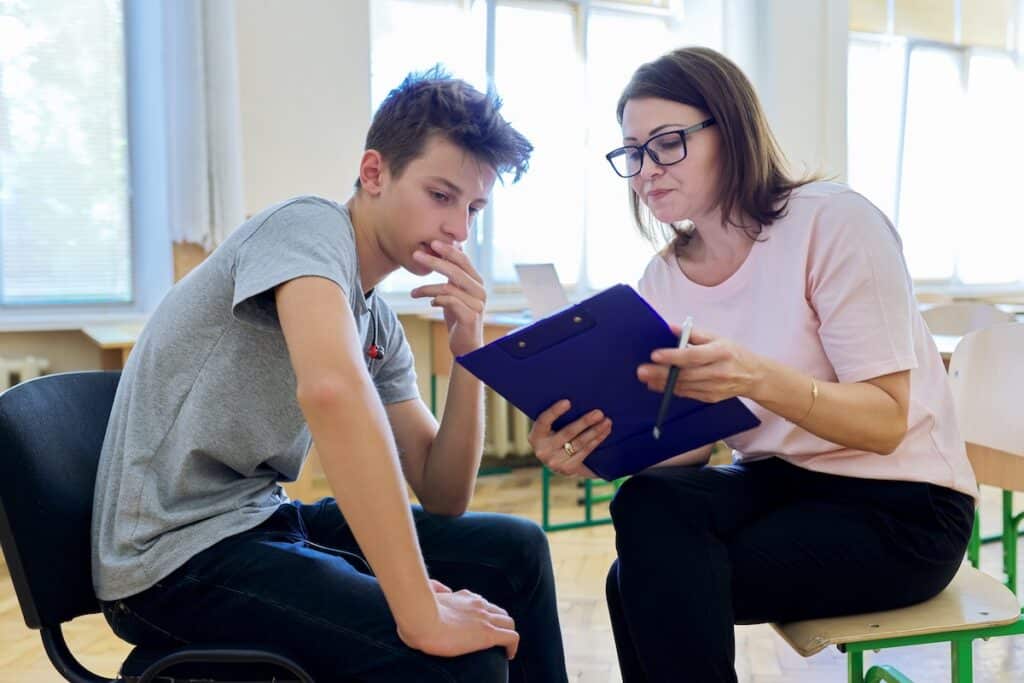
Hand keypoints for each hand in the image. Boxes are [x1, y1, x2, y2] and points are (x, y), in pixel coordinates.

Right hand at [397, 588, 518, 659]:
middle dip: (500, 622)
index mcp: (463, 597)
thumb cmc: (416, 612)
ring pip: (508, 622)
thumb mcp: (426, 595)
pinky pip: (511, 637)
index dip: (484, 614)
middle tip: (496, 636)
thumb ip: (436, 588)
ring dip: (507, 633)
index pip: (481, 602)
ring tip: (503, 648)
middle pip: (499, 611)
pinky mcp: (488, 634)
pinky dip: (513, 646)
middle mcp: (477, 604)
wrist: (421, 619)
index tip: (480, 624)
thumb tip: (443, 588)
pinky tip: (509, 655)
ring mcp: (484, 618)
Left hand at [410, 241, 485, 356]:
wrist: (466, 346)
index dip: (448, 250)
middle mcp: (480, 290)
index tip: (431, 242)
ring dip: (427, 288)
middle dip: (434, 261)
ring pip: (448, 287)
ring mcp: (477, 304)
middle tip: (416, 255)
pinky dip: (437, 300)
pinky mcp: (470, 316)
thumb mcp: (456, 293)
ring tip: (414, 292)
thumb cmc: (459, 318)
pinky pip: (450, 302)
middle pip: (455, 270)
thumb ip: (454, 276)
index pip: (463, 260)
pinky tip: (431, 304)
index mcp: (476, 282)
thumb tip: (447, 252)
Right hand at [527, 400, 610, 476]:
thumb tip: (574, 398)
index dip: (555, 412)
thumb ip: (555, 417)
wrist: (555, 461)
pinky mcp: (567, 469)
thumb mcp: (548, 428)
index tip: (568, 402)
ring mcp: (555, 462)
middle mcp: (542, 450)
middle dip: (585, 422)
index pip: (543, 421)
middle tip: (599, 413)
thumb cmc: (553, 435)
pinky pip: (585, 451)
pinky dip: (596, 440)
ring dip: (595, 431)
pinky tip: (604, 432)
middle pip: (567, 433)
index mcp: (535, 436)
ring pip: (579, 443)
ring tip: (606, 421)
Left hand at [637, 326, 764, 403]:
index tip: (655, 355)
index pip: (693, 356)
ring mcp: (715, 387)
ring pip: (684, 386)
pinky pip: (687, 393)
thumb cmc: (733, 353)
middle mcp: (718, 372)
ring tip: (646, 378)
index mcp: (720, 353)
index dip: (673, 356)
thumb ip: (693, 334)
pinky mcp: (711, 397)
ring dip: (662, 383)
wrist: (754, 376)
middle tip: (642, 370)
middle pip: (685, 374)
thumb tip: (670, 328)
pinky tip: (658, 385)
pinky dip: (671, 390)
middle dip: (660, 373)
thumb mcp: (717, 337)